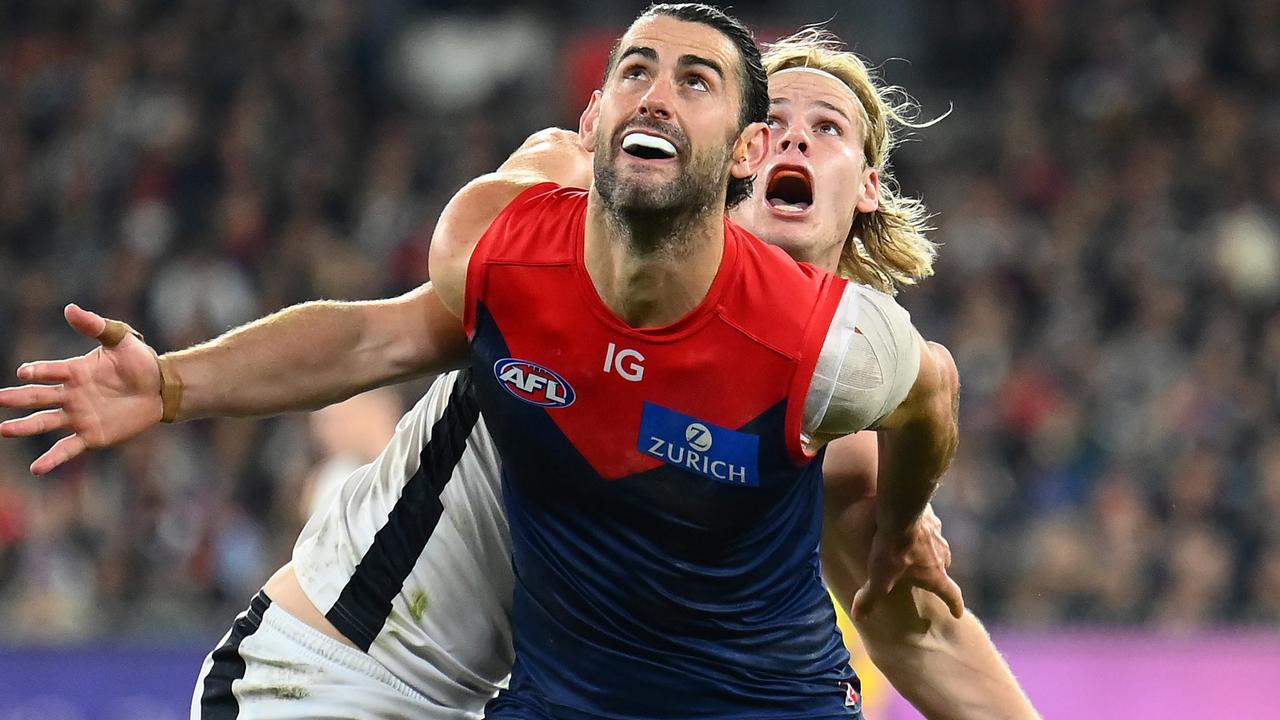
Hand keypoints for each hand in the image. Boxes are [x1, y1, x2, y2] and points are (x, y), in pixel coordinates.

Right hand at [0, 304, 162, 474]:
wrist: (161, 389)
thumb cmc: (139, 362)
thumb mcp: (121, 340)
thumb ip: (96, 326)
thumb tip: (69, 308)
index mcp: (74, 372)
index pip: (50, 371)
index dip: (38, 371)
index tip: (25, 373)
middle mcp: (70, 395)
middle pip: (38, 397)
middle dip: (16, 398)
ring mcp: (79, 417)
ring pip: (45, 422)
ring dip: (24, 427)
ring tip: (3, 430)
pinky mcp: (91, 436)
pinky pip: (67, 448)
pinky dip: (52, 459)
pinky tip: (36, 468)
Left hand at [852, 504, 963, 619]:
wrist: (900, 511)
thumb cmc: (893, 549)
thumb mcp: (879, 578)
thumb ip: (870, 598)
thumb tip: (859, 617)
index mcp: (935, 575)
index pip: (950, 594)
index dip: (954, 605)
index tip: (958, 613)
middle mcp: (942, 556)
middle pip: (943, 569)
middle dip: (936, 575)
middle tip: (925, 579)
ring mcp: (938, 535)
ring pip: (936, 548)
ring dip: (928, 552)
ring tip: (913, 551)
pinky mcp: (931, 517)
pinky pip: (928, 527)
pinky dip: (921, 531)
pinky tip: (908, 527)